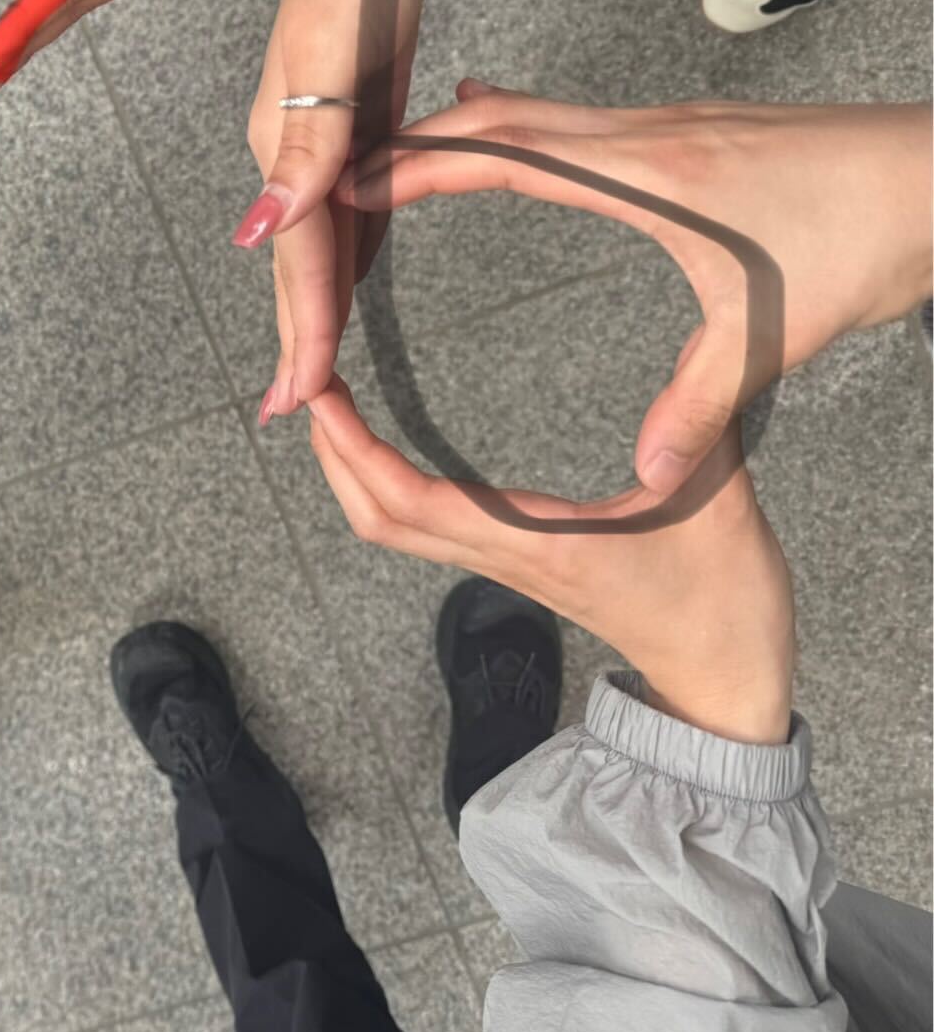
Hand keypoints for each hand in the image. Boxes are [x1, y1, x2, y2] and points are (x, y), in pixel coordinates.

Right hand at [240, 0, 441, 425]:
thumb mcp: (332, 54)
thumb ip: (304, 146)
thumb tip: (262, 235)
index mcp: (286, 141)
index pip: (297, 259)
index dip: (300, 333)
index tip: (294, 402)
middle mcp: (298, 145)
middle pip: (303, 262)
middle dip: (300, 337)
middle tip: (297, 410)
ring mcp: (327, 129)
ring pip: (327, 238)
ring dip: (321, 302)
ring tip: (317, 365)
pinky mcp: (361, 109)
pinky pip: (355, 201)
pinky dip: (353, 248)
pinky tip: (360, 269)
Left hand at [307, 378, 793, 743]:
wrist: (724, 687)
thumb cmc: (726, 602)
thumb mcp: (721, 503)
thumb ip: (700, 424)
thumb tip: (710, 344)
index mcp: (537, 544)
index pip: (414, 500)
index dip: (357, 449)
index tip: (321, 394)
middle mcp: (504, 556)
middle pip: (380, 516)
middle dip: (333, 453)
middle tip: (304, 381)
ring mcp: (503, 564)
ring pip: (395, 526)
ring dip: (351, 470)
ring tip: (330, 403)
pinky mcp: (514, 563)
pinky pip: (425, 527)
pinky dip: (386, 483)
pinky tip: (380, 444)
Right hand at [336, 82, 933, 492]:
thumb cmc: (875, 231)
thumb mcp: (779, 330)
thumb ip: (702, 402)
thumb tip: (648, 473)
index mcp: (647, 175)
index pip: (503, 157)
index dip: (419, 170)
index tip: (354, 186)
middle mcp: (644, 135)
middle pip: (498, 120)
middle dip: (412, 144)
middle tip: (345, 173)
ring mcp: (666, 125)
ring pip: (533, 110)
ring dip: (459, 129)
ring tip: (397, 150)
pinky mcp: (689, 131)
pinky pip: (571, 116)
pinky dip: (514, 124)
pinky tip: (505, 124)